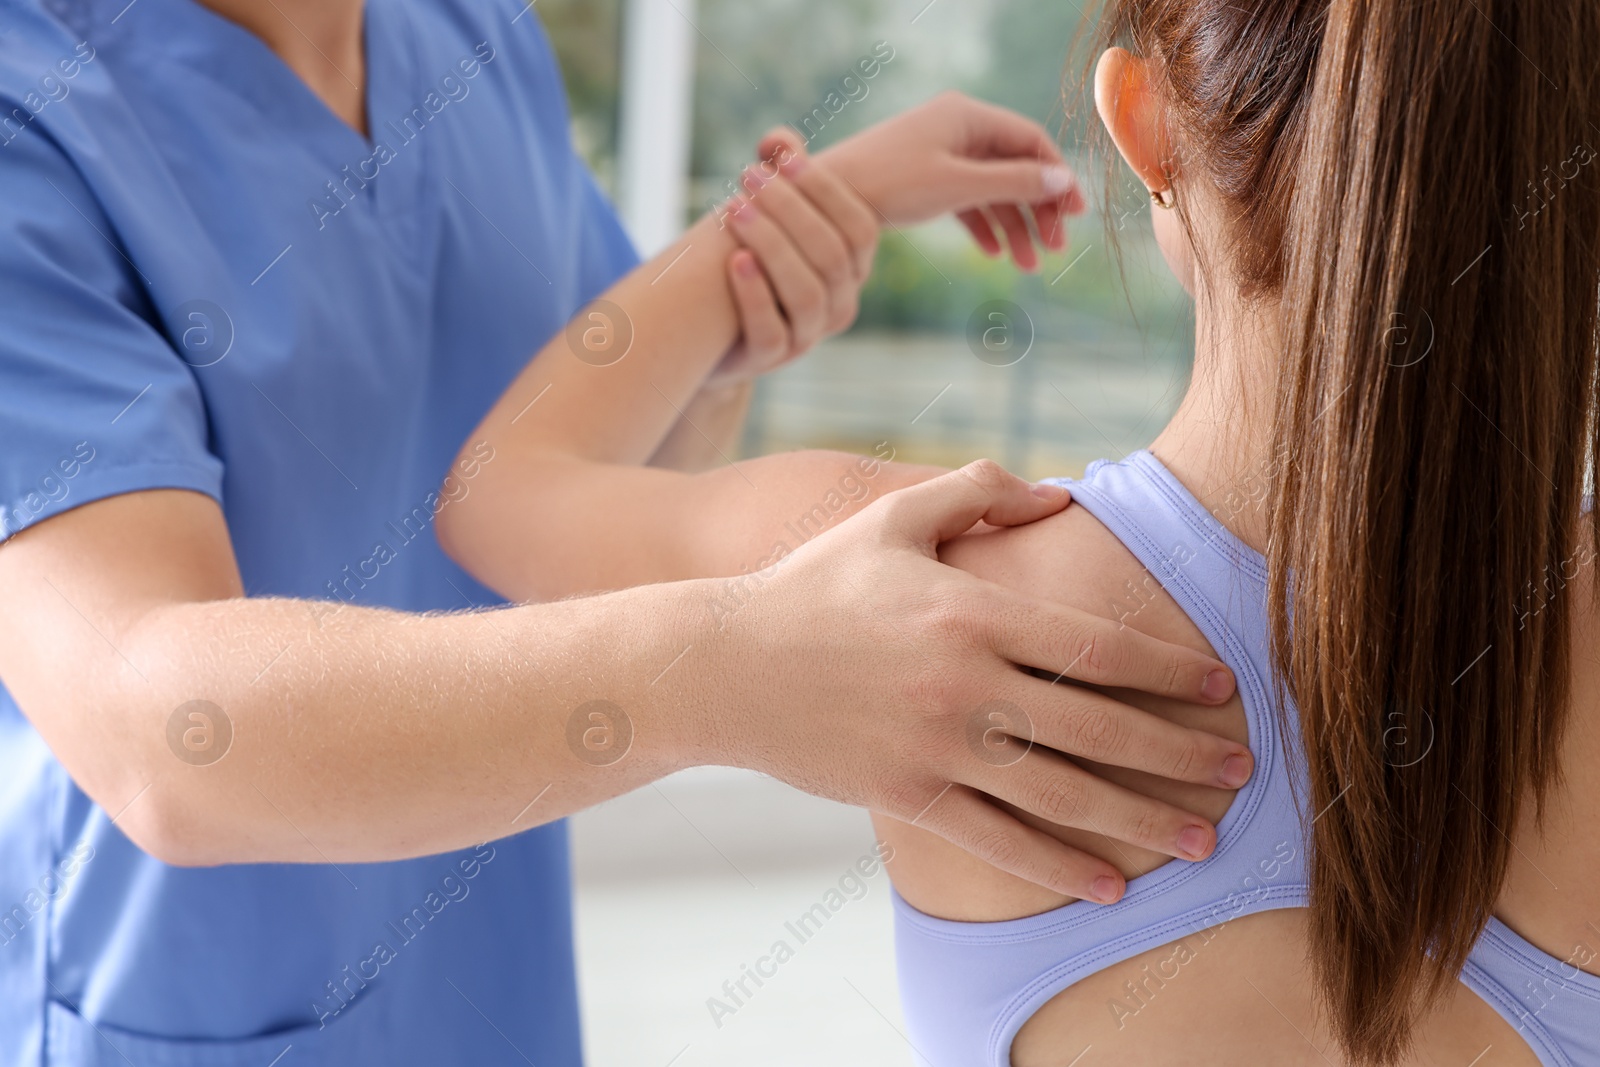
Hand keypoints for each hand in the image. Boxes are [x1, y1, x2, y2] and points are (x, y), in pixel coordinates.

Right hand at [687, 460, 1250, 903]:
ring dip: (1141, 821)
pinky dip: (1058, 868)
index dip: (1169, 668)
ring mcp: (935, 746)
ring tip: (1204, 843)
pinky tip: (1110, 885)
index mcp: (972, 611)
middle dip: (1180, 752)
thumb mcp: (890, 519)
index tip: (1224, 687)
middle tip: (1243, 770)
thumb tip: (1061, 494)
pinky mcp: (906, 795)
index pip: (1096, 644)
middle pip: (1097, 725)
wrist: (724, 664)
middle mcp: (965, 682)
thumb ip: (977, 491)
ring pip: (1060, 793)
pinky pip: (997, 840)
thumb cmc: (813, 586)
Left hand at [711, 130, 878, 386]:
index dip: (827, 191)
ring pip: (806, 293)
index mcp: (851, 268)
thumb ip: (778, 176)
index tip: (786, 157)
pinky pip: (772, 331)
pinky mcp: (768, 358)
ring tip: (734, 209)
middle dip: (790, 209)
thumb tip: (778, 139)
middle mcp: (838, 305)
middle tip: (748, 176)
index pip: (859, 228)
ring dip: (772, 245)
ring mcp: (806, 336)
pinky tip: (735, 261)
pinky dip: (755, 294)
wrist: (712, 328)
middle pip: (831, 256)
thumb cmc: (749, 260)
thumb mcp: (768, 217)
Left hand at [818, 91, 1088, 270]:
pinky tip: (993, 254)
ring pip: (991, 189)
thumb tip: (1064, 181)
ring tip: (1026, 265)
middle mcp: (957, 128)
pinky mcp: (924, 177)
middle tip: (1054, 248)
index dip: (1058, 177)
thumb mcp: (957, 185)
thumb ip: (1013, 183)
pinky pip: (965, 199)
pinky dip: (981, 225)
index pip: (1031, 141)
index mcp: (967, 116)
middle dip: (1037, 209)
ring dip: (1013, 225)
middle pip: (1014, 167)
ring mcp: (940, 153)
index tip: (1076, 215)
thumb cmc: (888, 184)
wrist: (825, 198)